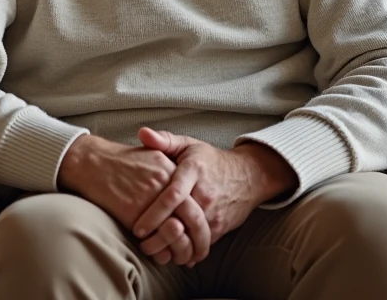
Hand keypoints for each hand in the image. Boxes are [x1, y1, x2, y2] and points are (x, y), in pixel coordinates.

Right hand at [57, 134, 209, 266]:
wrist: (90, 161)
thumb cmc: (119, 160)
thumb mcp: (151, 154)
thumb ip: (170, 173)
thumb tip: (186, 199)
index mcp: (172, 169)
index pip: (198, 202)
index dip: (203, 224)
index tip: (203, 237)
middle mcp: (165, 183)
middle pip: (194, 218)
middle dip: (199, 241)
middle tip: (197, 254)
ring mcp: (149, 198)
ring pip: (175, 231)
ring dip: (179, 249)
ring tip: (180, 258)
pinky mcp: (132, 211)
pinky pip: (152, 237)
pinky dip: (158, 250)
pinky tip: (159, 255)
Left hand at [132, 128, 297, 257]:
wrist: (248, 176)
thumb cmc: (209, 160)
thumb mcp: (188, 144)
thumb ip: (163, 140)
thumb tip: (142, 133)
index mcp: (193, 170)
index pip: (173, 195)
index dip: (154, 212)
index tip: (137, 226)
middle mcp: (205, 193)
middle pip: (181, 218)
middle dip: (160, 234)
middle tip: (140, 243)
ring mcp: (214, 212)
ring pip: (192, 235)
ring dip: (173, 245)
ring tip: (152, 252)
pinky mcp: (221, 226)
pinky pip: (202, 242)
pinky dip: (187, 250)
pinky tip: (170, 254)